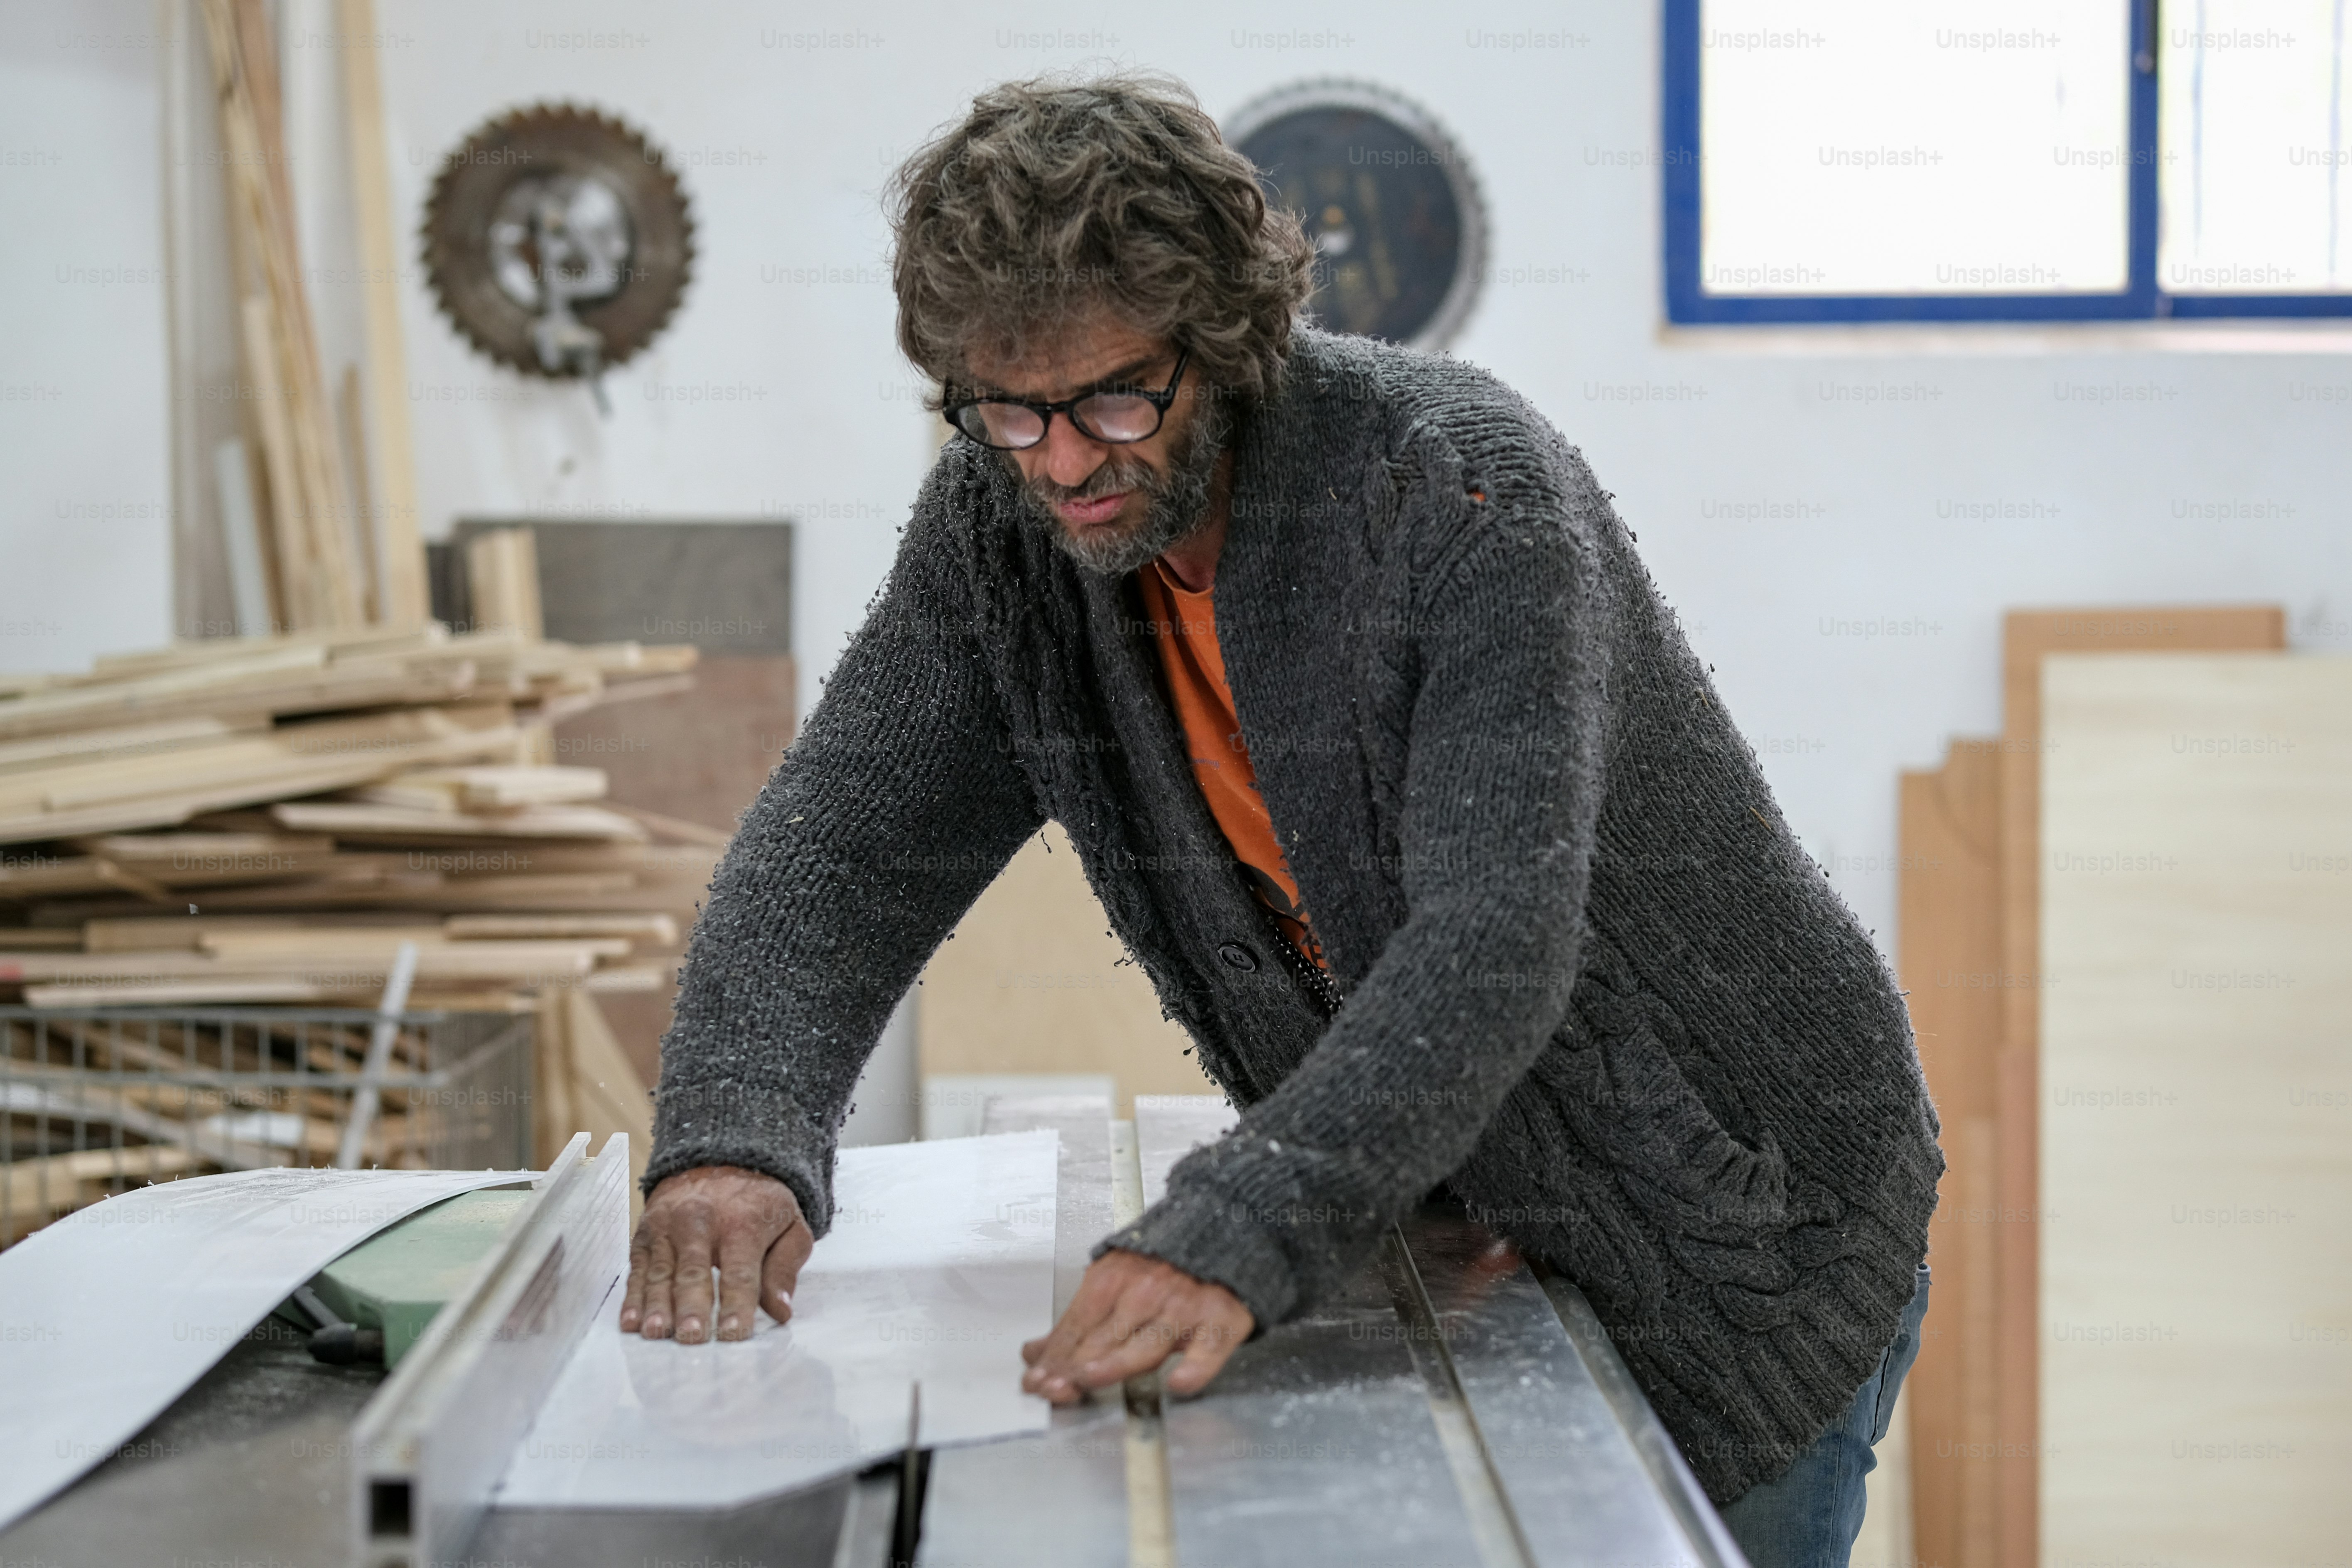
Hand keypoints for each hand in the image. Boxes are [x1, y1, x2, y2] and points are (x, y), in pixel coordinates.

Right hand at [619, 1165, 810, 1343]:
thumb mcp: (790, 1226)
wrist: (718, 1161)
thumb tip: (781, 1311)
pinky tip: (631, 1323)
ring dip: (657, 1306)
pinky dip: (632, 1298)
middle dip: (692, 1306)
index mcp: (741, 1223)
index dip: (737, 1303)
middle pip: (694, 1272)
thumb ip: (785, 1269)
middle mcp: (699, 1223)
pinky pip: (637, 1269)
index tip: (734, 1333)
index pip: (739, 1271)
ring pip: (660, 1273)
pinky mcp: (644, 1234)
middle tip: (692, 1337)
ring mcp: (667, 1228)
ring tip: (657, 1333)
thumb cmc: (758, 1204)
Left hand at [1020, 1248, 1253, 1401]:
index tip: (1035, 1381)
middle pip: (1104, 1338)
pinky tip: (1179, 1382)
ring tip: (1090, 1377)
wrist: (1224, 1231)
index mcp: (1112, 1280)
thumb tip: (1033, 1355)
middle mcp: (1145, 1294)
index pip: (1077, 1325)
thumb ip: (1075, 1322)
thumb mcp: (1113, 1280)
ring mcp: (1183, 1309)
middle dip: (1074, 1365)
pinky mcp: (1220, 1323)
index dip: (1055, 1356)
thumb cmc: (1163, 1263)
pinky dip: (1196, 1367)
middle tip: (1052, 1390)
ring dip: (1117, 1361)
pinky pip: (1208, 1350)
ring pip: (1146, 1343)